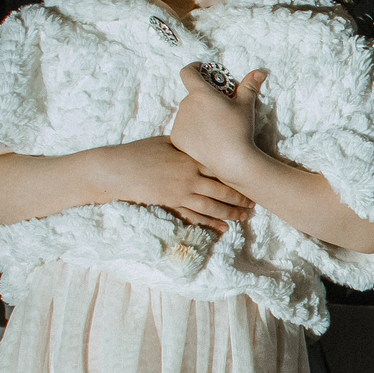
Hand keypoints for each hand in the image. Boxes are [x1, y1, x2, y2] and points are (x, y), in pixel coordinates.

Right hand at [102, 137, 253, 233]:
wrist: (117, 169)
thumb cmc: (139, 152)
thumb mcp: (166, 143)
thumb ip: (186, 147)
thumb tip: (202, 144)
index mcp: (190, 158)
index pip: (221, 167)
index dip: (238, 175)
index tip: (252, 178)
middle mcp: (190, 175)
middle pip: (222, 188)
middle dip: (240, 197)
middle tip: (256, 203)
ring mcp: (181, 191)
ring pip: (213, 204)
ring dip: (231, 212)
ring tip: (246, 217)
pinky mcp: (172, 202)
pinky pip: (196, 215)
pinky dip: (211, 222)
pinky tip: (224, 228)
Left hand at [167, 64, 266, 180]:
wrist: (231, 159)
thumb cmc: (239, 130)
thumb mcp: (246, 106)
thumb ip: (249, 86)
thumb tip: (259, 72)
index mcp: (200, 93)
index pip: (188, 72)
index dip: (194, 68)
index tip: (201, 70)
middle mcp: (185, 105)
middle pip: (191, 96)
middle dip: (203, 99)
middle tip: (219, 109)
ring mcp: (179, 122)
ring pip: (187, 113)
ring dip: (197, 115)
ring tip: (214, 128)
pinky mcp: (176, 138)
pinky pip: (183, 129)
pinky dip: (192, 131)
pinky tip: (206, 139)